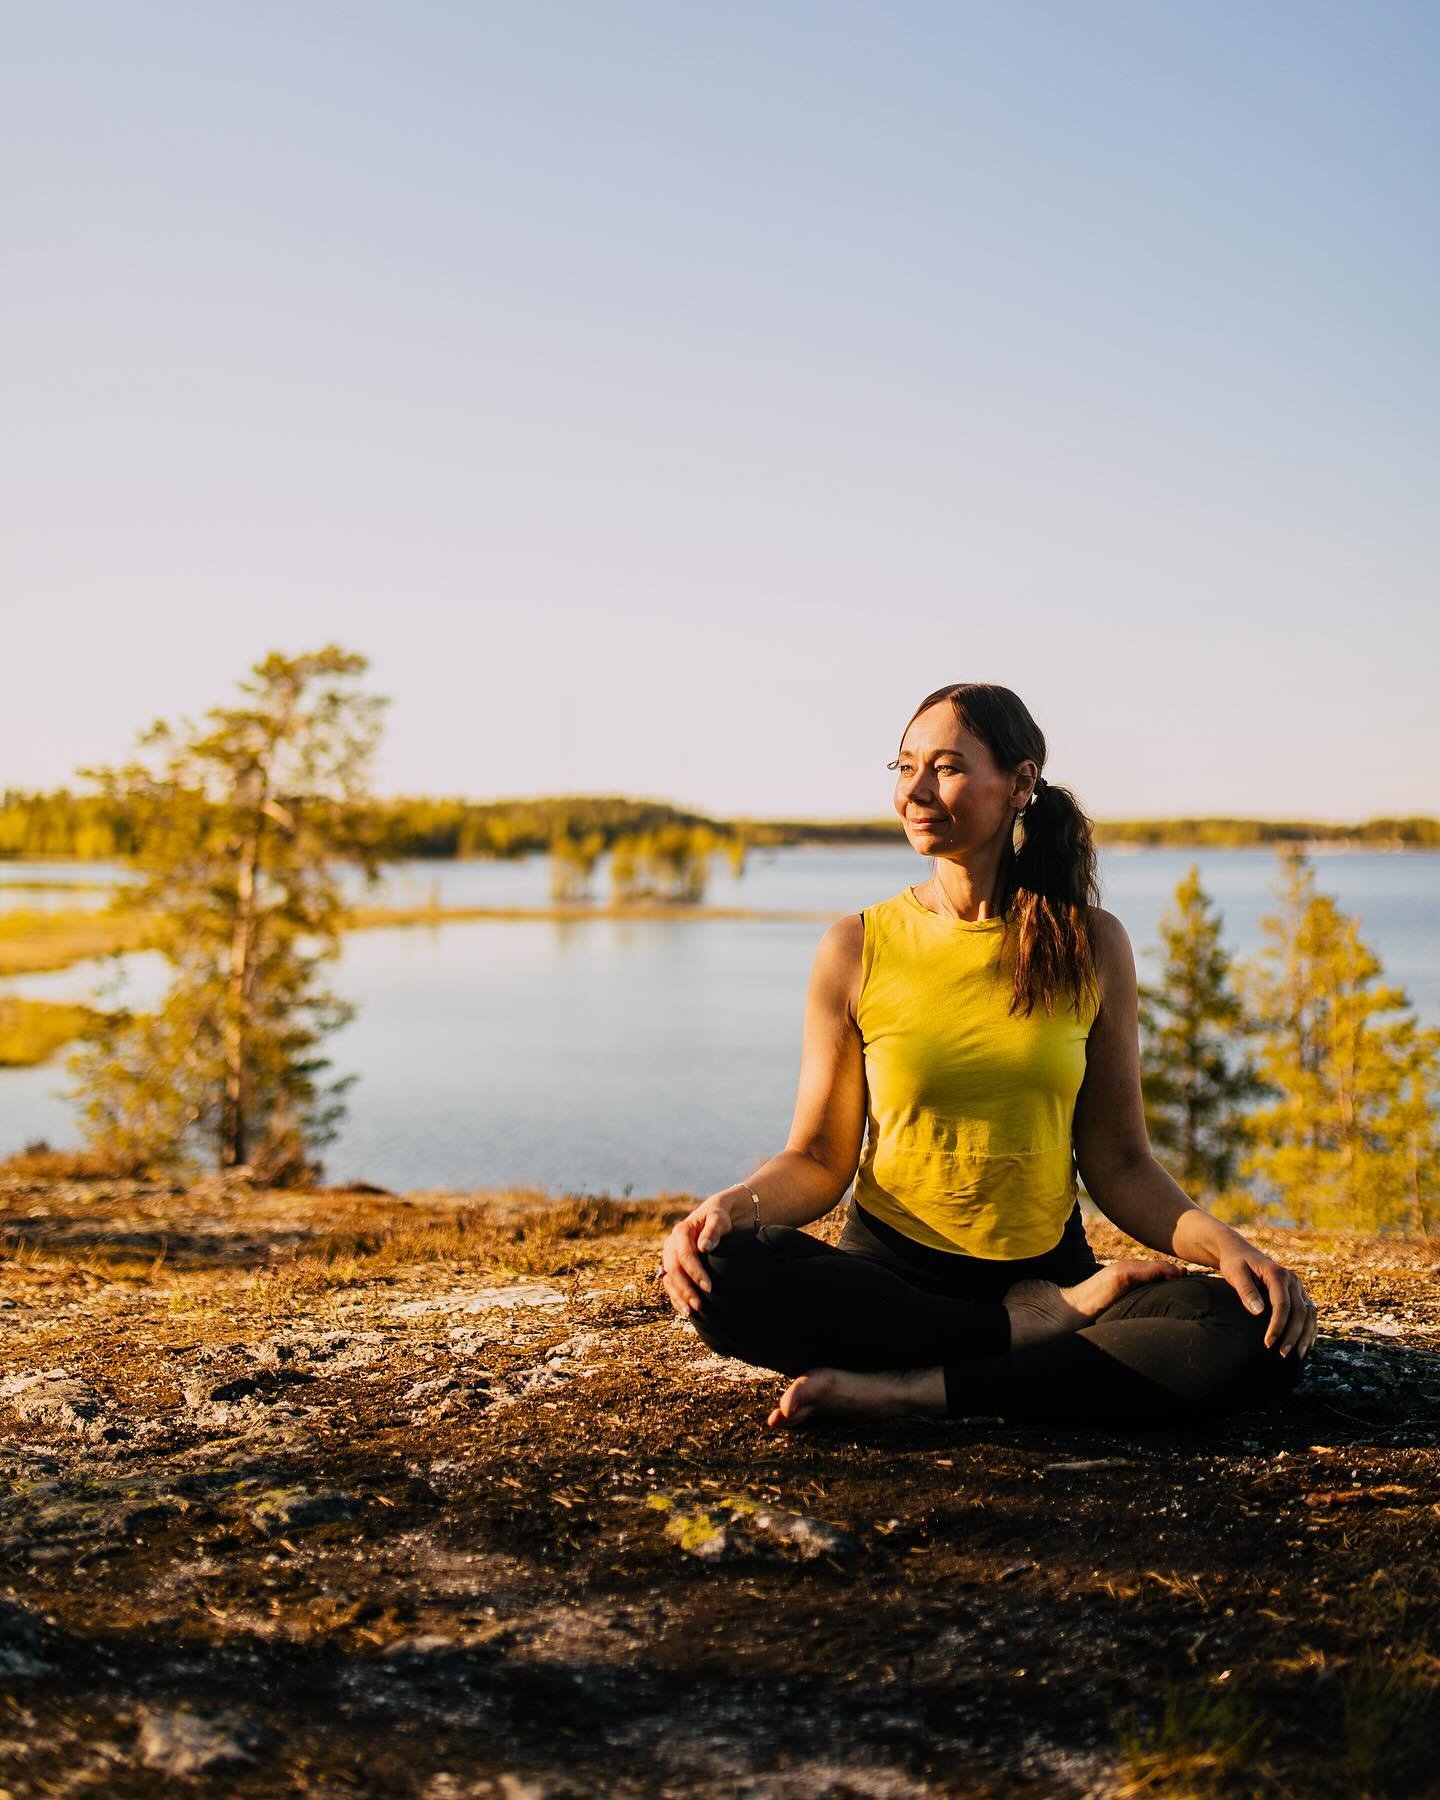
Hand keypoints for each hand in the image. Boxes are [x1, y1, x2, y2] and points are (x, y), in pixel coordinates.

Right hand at [659, 1192, 734, 1316]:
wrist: (711, 1218)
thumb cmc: (718, 1218)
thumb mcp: (718, 1219)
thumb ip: (713, 1230)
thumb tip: (704, 1247)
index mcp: (680, 1231)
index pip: (685, 1255)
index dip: (695, 1272)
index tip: (709, 1287)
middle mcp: (670, 1244)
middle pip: (674, 1270)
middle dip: (685, 1289)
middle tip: (699, 1305)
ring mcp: (668, 1256)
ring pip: (669, 1279)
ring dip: (679, 1297)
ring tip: (691, 1313)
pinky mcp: (671, 1266)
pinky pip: (670, 1284)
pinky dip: (676, 1298)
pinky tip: (684, 1310)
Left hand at [1216, 1244, 1319, 1359]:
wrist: (1239, 1252)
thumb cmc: (1235, 1263)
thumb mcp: (1235, 1273)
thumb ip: (1246, 1290)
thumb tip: (1259, 1311)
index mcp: (1277, 1273)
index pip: (1283, 1305)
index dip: (1278, 1326)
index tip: (1268, 1343)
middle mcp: (1292, 1279)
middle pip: (1299, 1311)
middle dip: (1293, 1335)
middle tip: (1282, 1354)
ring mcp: (1297, 1286)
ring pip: (1309, 1313)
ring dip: (1305, 1335)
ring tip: (1297, 1355)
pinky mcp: (1298, 1292)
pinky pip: (1309, 1312)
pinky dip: (1310, 1329)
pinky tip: (1305, 1344)